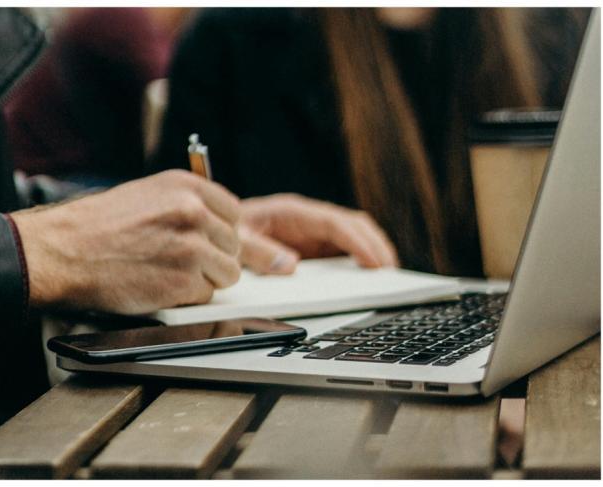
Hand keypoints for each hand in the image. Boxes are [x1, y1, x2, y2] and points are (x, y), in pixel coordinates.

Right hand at [10, 170, 240, 313]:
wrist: (63, 251)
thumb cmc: (97, 226)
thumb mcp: (148, 196)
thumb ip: (187, 206)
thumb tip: (221, 227)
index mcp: (187, 186)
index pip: (232, 212)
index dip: (219, 232)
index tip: (206, 241)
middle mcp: (194, 212)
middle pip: (233, 245)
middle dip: (212, 257)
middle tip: (178, 262)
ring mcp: (192, 247)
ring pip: (227, 272)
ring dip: (203, 279)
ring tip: (168, 273)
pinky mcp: (184, 281)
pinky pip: (206, 296)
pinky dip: (185, 297)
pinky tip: (158, 286)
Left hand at [238, 193, 398, 273]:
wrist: (213, 231)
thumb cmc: (225, 234)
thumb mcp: (237, 244)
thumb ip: (259, 253)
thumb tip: (291, 265)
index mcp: (290, 211)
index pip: (333, 223)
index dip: (357, 241)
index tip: (373, 261)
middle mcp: (305, 218)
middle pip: (351, 225)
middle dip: (373, 245)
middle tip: (390, 271)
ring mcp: (310, 231)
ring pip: (352, 234)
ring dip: (371, 251)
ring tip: (386, 276)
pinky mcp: (311, 245)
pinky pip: (341, 249)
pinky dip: (358, 260)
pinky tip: (367, 277)